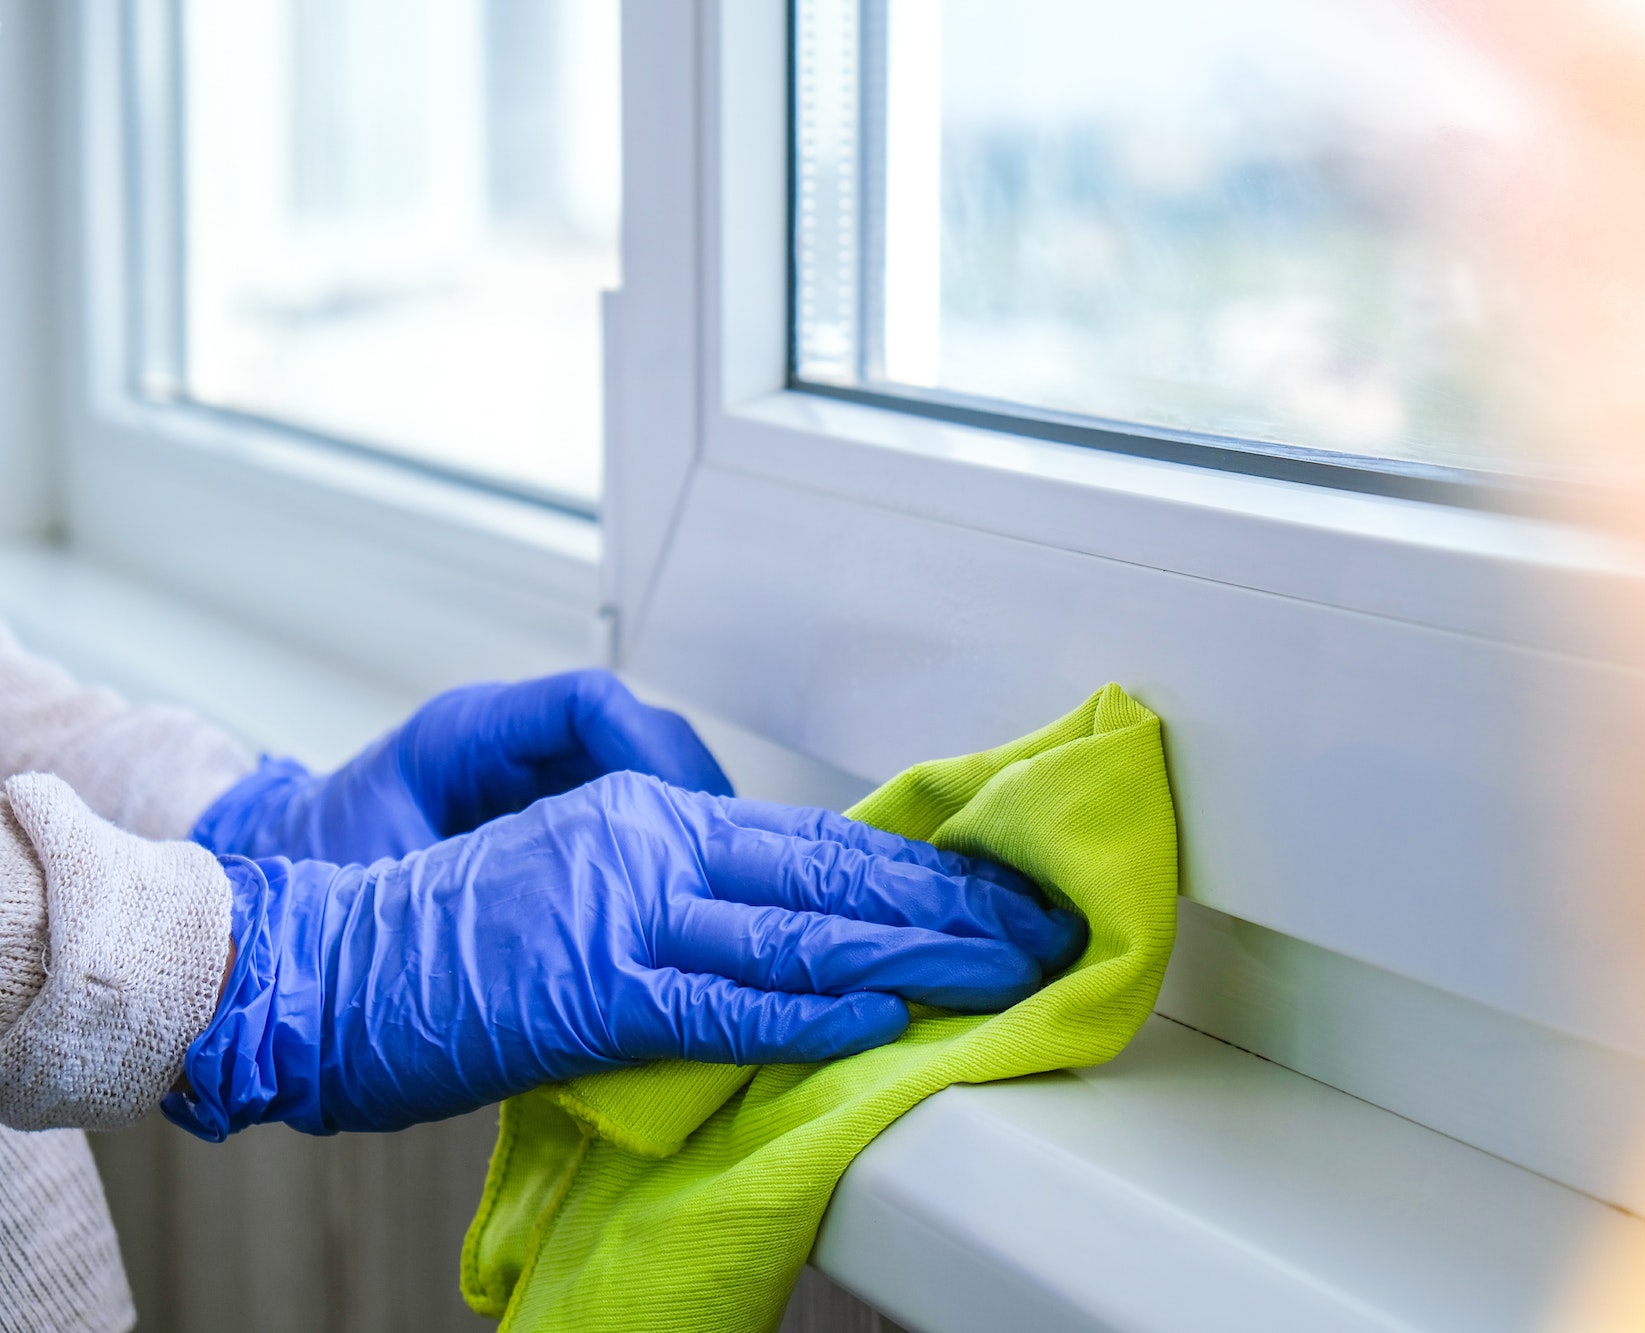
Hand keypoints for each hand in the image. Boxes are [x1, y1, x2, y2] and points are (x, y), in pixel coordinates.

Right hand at [166, 772, 1085, 1138]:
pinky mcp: (588, 988)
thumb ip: (678, 902)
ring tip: (1002, 972)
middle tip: (1043, 928)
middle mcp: (649, 844)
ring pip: (800, 932)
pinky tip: (877, 1024)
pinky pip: (720, 1006)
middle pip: (833, 877)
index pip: (817, 846)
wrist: (311, 954)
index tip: (994, 894)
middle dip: (952, 908)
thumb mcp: (577, 885)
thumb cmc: (441, 935)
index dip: (919, 875)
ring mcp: (621, 910)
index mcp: (649, 817)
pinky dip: (805, 1018)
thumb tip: (778, 941)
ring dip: (915, 957)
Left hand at [191, 669, 732, 863]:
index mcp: (467, 735)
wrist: (261, 914)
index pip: (587, 705)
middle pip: (634, 731)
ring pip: (640, 770)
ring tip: (710, 874)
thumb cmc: (314, 884)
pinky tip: (671, 892)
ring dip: (681, 816)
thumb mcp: (388, 880)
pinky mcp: (540, 814)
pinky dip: (655, 843)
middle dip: (687, 786)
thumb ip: (474, 879)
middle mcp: (507, 743)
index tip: (674, 812)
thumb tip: (572, 904)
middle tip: (720, 849)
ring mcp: (527, 776)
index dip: (647, 750)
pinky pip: (619, 808)